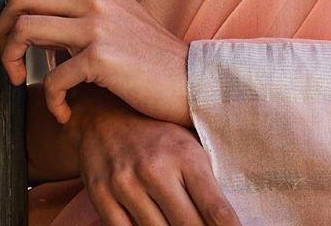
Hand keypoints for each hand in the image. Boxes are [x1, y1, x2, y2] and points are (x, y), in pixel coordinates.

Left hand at [0, 0, 190, 127]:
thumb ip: (84, 15)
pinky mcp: (102, 58)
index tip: (15, 35)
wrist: (191, 81)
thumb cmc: (153, 59)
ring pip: (25, 29)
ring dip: (11, 60)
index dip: (15, 3)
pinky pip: (52, 79)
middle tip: (9, 62)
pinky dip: (51, 102)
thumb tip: (41, 27)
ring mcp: (98, 25)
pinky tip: (63, 113)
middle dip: (2, 31)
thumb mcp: (120, 20)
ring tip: (22, 83)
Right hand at [75, 91, 241, 225]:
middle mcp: (155, 169)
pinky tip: (152, 225)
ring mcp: (126, 184)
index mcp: (185, 154)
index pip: (215, 209)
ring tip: (178, 225)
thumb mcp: (187, 144)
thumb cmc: (156, 134)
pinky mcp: (101, 195)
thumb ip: (206, 178)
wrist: (102, 115)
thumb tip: (229, 218)